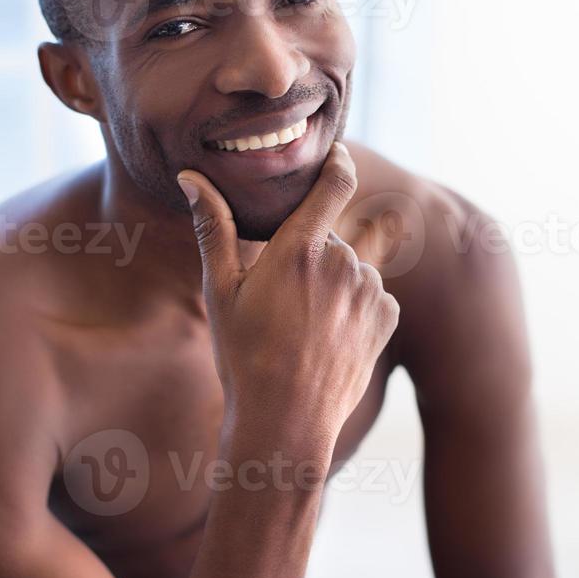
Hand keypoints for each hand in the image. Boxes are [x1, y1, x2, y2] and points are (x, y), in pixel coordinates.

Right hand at [177, 143, 399, 448]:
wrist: (285, 421)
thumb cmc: (244, 355)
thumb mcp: (220, 292)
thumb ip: (213, 227)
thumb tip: (191, 177)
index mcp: (300, 248)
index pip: (335, 182)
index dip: (338, 162)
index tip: (337, 156)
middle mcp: (343, 262)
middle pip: (330, 238)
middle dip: (311, 256)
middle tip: (283, 300)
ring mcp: (370, 290)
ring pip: (352, 267)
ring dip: (333, 283)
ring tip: (304, 327)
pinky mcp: (388, 316)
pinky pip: (372, 294)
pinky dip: (354, 306)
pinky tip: (329, 337)